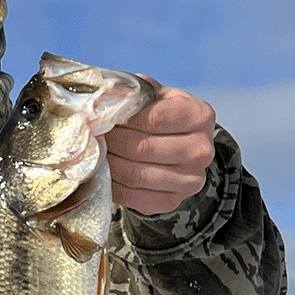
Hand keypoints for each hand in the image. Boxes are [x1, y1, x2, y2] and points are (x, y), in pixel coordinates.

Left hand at [107, 84, 215, 214]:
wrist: (180, 147)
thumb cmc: (162, 115)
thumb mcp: (154, 96)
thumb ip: (133, 93)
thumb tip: (101, 98)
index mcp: (200, 116)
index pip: (154, 119)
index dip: (123, 118)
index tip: (104, 117)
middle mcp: (201, 150)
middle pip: (142, 149)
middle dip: (111, 142)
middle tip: (92, 136)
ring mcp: (189, 180)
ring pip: (135, 175)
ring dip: (108, 164)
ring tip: (94, 152)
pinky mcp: (172, 202)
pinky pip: (132, 197)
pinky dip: (111, 185)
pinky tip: (102, 172)